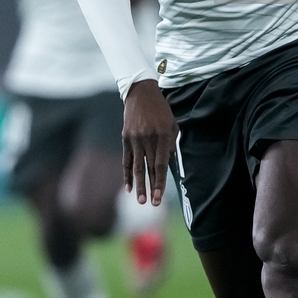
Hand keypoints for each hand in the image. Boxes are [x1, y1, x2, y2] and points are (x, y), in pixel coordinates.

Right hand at [122, 79, 178, 205]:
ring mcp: (135, 138)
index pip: (161, 163)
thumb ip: (171, 143)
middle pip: (149, 167)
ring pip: (136, 167)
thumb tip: (169, 163)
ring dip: (139, 185)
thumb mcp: (172, 123)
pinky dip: (127, 174)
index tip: (159, 196)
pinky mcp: (125, 138)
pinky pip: (126, 159)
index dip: (160, 181)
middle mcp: (148, 138)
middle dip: (151, 187)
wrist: (141, 92)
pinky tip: (128, 187)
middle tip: (152, 204)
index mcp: (163, 135)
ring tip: (140, 201)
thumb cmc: (160, 109)